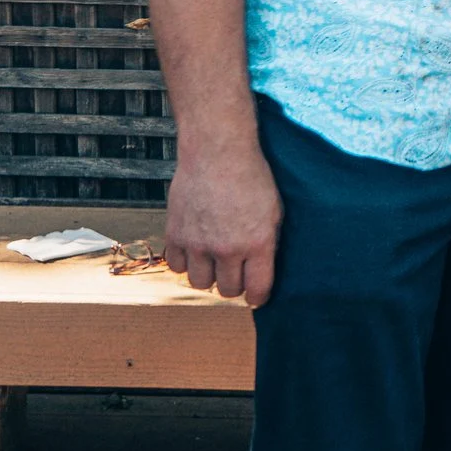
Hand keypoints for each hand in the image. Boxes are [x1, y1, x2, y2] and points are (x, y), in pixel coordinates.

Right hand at [163, 139, 281, 306]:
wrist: (218, 152)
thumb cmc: (252, 177)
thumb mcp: (275, 210)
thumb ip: (268, 243)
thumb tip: (264, 270)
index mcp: (257, 243)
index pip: (258, 289)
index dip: (258, 298)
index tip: (256, 298)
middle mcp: (227, 248)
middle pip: (227, 290)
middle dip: (234, 285)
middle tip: (235, 272)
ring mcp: (198, 243)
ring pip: (200, 283)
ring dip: (208, 275)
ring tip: (214, 260)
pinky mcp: (175, 235)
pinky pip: (176, 266)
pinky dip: (186, 262)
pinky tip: (195, 250)